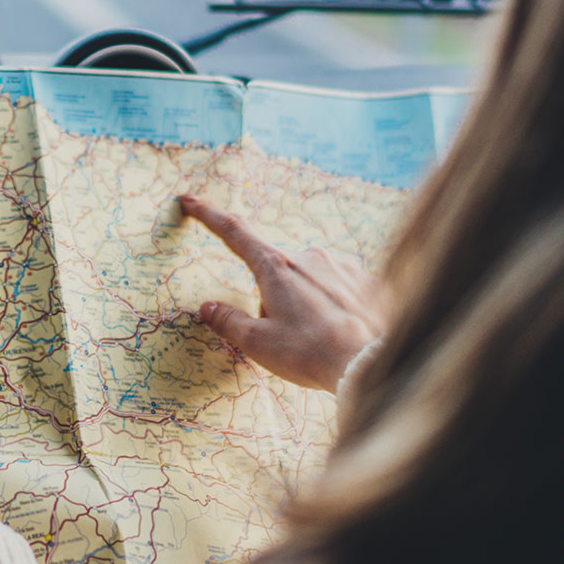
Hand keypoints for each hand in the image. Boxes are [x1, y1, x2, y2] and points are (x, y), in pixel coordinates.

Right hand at [181, 194, 390, 391]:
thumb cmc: (311, 354)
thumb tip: (208, 308)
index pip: (235, 233)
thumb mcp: (258, 344)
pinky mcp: (368, 281)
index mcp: (277, 268)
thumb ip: (229, 322)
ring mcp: (342, 266)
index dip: (210, 216)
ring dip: (308, 307)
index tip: (191, 200)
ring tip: (321, 343)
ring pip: (311, 284)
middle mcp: (310, 257)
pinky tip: (344, 336)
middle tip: (288, 340)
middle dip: (275, 302)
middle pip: (278, 275)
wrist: (372, 363)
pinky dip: (336, 311)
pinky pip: (341, 292)